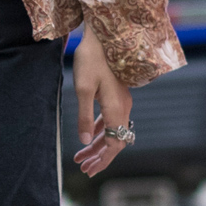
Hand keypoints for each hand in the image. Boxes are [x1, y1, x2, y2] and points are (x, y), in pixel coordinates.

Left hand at [71, 33, 132, 176]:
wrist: (103, 35)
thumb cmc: (91, 59)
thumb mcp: (82, 89)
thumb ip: (84, 116)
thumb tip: (84, 140)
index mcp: (117, 109)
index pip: (114, 144)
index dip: (103, 160)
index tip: (90, 170)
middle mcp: (123, 108)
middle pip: (115, 141)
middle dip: (100, 157)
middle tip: (84, 169)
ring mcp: (121, 102)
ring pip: (112, 131)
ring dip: (98, 145)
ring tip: (81, 157)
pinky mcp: (116, 96)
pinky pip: (110, 120)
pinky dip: (99, 131)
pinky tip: (89, 136)